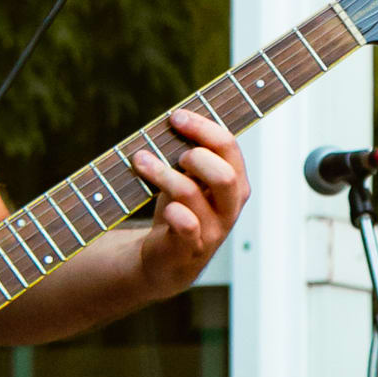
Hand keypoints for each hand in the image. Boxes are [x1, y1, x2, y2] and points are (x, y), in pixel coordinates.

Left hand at [129, 108, 247, 297]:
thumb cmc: (179, 211)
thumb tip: (177, 118)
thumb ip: (192, 153)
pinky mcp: (188, 248)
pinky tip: (160, 205)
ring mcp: (212, 230)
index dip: (203, 127)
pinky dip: (172, 211)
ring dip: (162, 173)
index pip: (229, 147)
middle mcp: (229, 207)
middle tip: (173, 153)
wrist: (165, 260)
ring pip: (192, 194)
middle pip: (224, 174)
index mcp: (235, 183)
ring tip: (142, 161)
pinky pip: (185, 226)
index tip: (176, 116)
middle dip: (194, 156)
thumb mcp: (191, 179)